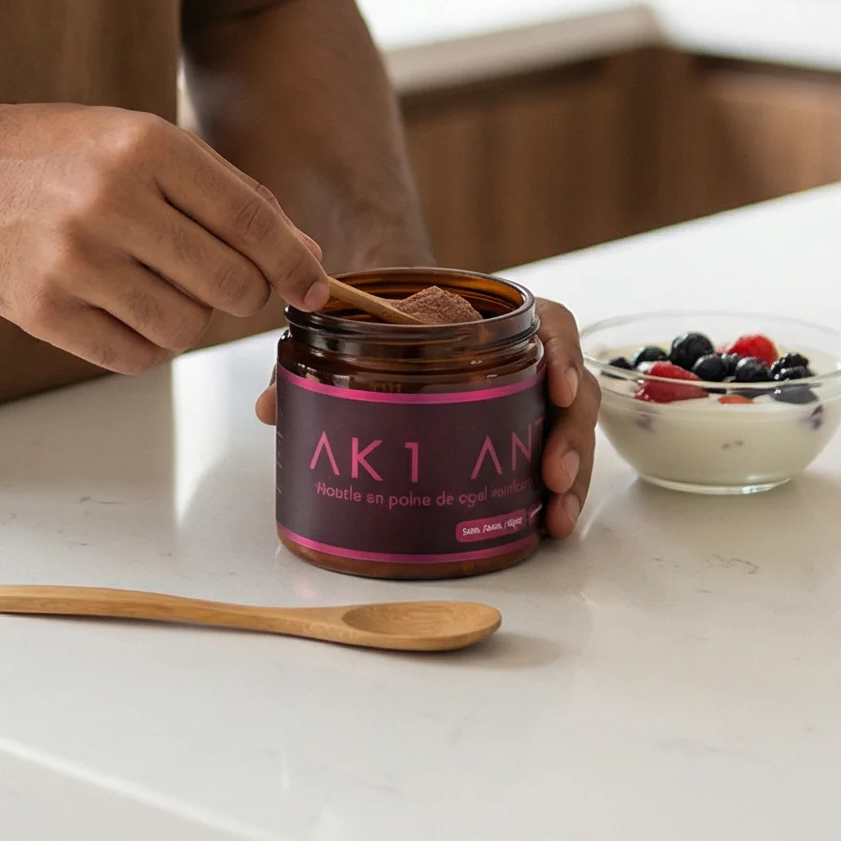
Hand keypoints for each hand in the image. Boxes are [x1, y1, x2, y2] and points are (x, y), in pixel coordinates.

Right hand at [0, 99, 329, 373]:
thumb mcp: (143, 141)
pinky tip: (122, 307)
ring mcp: (74, 260)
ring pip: (185, 328)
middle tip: (225, 283)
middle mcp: (112, 201)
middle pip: (229, 283)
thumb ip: (226, 194)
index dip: (295, 264)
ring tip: (158, 286)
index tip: (314, 287)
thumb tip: (305, 258)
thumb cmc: (63, 156)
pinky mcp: (42, 311)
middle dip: (244, 293)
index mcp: (146, 146)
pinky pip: (134, 357)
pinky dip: (144, 342)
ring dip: (189, 318)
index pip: (251, 222)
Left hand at [254, 295, 597, 542]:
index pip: (551, 324)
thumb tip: (269, 406)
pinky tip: (546, 525)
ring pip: (568, 430)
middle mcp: (523, 355)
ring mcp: (525, 398)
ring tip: (554, 519)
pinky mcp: (518, 435)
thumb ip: (314, 358)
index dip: (563, 354)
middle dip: (569, 437)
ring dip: (570, 474)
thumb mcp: (353, 323)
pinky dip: (553, 493)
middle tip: (550, 477)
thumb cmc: (382, 316)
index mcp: (494, 316)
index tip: (557, 387)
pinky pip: (551, 459)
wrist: (389, 315)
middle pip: (571, 389)